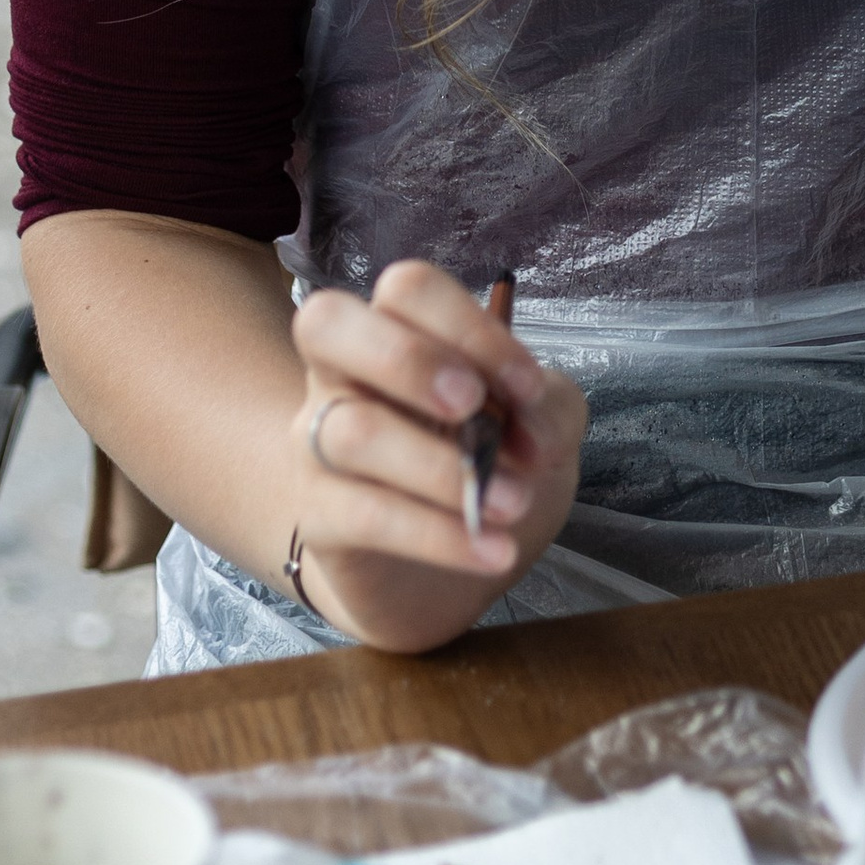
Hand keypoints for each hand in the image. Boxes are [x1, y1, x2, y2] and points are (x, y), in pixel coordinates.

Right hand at [288, 261, 586, 649]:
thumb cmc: (488, 467)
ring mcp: (318, 444)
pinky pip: (364, 515)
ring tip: (513, 503)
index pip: (407, 289)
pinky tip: (491, 550)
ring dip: (444, 468)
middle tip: (472, 405)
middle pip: (327, 322)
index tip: (527, 388)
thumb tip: (529, 432)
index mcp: (395, 330)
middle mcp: (341, 374)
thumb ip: (546, 410)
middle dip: (408, 359)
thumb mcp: (540, 425)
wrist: (447, 575)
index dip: (467, 326)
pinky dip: (437, 534)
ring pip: (353, 432)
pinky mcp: (319, 519)